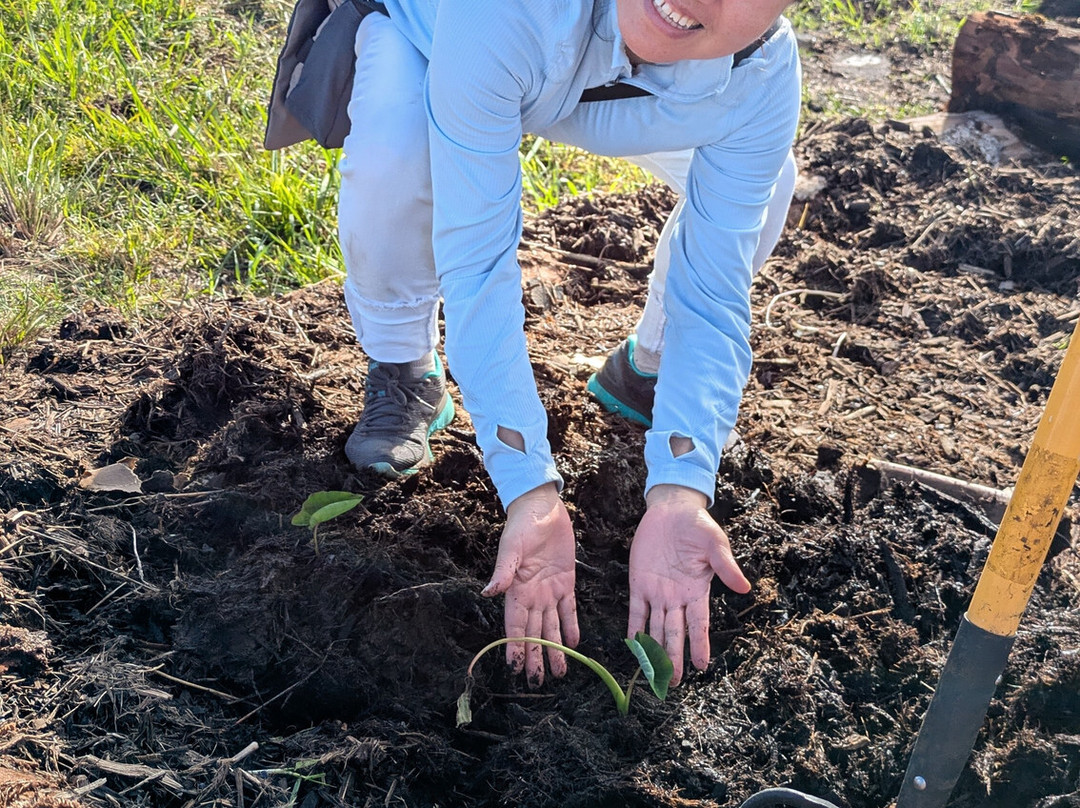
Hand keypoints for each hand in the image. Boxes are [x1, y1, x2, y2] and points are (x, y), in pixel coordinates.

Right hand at [482, 482, 579, 686]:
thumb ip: (502, 572)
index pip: (516, 626)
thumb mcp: (511, 548)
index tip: (515, 669)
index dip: (516, 647)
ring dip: (556, 649)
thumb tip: (487, 593)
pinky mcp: (566, 581)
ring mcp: (549, 590)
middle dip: (536, 657)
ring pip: (552, 627)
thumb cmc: (522, 525)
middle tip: (539, 682)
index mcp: (516, 590)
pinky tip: (575, 644)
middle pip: (534, 633)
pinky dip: (571, 626)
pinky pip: (569, 609)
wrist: (542, 508)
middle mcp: (532, 596)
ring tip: (560, 672)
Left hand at [627, 484, 750, 685]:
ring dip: (654, 650)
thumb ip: (726, 566)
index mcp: (697, 590)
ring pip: (655, 627)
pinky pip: (636, 610)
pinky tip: (632, 645)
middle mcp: (677, 597)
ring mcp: (657, 592)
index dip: (700, 644)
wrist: (672, 509)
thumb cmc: (698, 526)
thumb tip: (745, 588)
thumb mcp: (715, 544)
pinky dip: (634, 628)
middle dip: (673, 657)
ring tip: (653, 674)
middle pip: (675, 632)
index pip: (699, 623)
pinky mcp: (639, 582)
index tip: (702, 665)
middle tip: (672, 682)